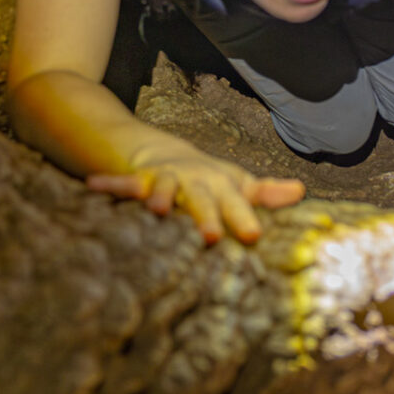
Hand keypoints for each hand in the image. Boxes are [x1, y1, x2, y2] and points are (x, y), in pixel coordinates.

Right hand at [87, 142, 304, 243]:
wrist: (171, 157)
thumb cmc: (211, 181)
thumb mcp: (239, 184)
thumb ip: (266, 193)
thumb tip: (301, 191)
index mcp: (222, 186)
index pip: (237, 203)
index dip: (244, 218)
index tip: (254, 236)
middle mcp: (195, 181)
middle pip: (202, 199)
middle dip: (205, 216)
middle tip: (210, 237)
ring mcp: (167, 180)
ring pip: (163, 189)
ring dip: (159, 197)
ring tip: (156, 211)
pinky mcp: (140, 181)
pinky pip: (123, 184)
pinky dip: (109, 185)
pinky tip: (92, 186)